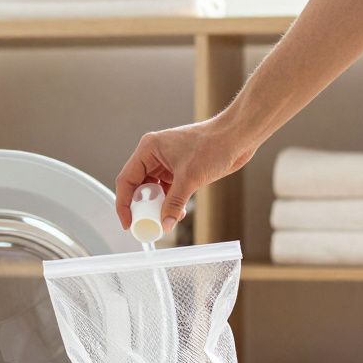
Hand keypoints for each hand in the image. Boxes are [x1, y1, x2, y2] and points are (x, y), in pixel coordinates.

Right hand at [115, 118, 256, 231]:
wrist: (237, 137)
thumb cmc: (214, 145)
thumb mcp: (190, 178)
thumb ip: (174, 203)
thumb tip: (165, 223)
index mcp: (149, 149)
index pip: (127, 180)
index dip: (124, 203)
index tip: (128, 222)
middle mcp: (154, 155)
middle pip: (138, 186)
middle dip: (142, 207)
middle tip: (146, 224)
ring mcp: (167, 162)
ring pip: (153, 190)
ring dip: (158, 206)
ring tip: (165, 219)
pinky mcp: (179, 170)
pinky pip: (168, 190)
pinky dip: (170, 203)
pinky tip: (178, 212)